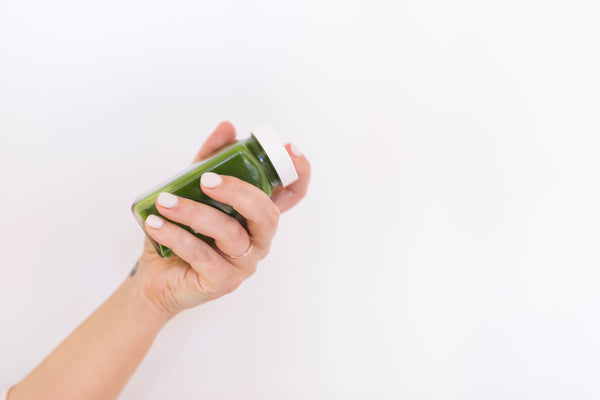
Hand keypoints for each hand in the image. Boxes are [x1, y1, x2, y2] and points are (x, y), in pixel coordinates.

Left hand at [132, 122, 310, 321]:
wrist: (155, 278)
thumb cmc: (180, 233)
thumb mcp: (191, 191)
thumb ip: (208, 160)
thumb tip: (227, 127)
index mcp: (257, 216)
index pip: (293, 195)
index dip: (299, 172)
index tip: (288, 148)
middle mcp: (258, 239)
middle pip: (268, 214)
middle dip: (239, 192)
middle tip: (207, 180)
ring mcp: (244, 263)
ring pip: (230, 233)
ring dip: (195, 212)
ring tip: (164, 201)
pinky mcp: (223, 281)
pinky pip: (202, 254)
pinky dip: (176, 235)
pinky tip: (156, 224)